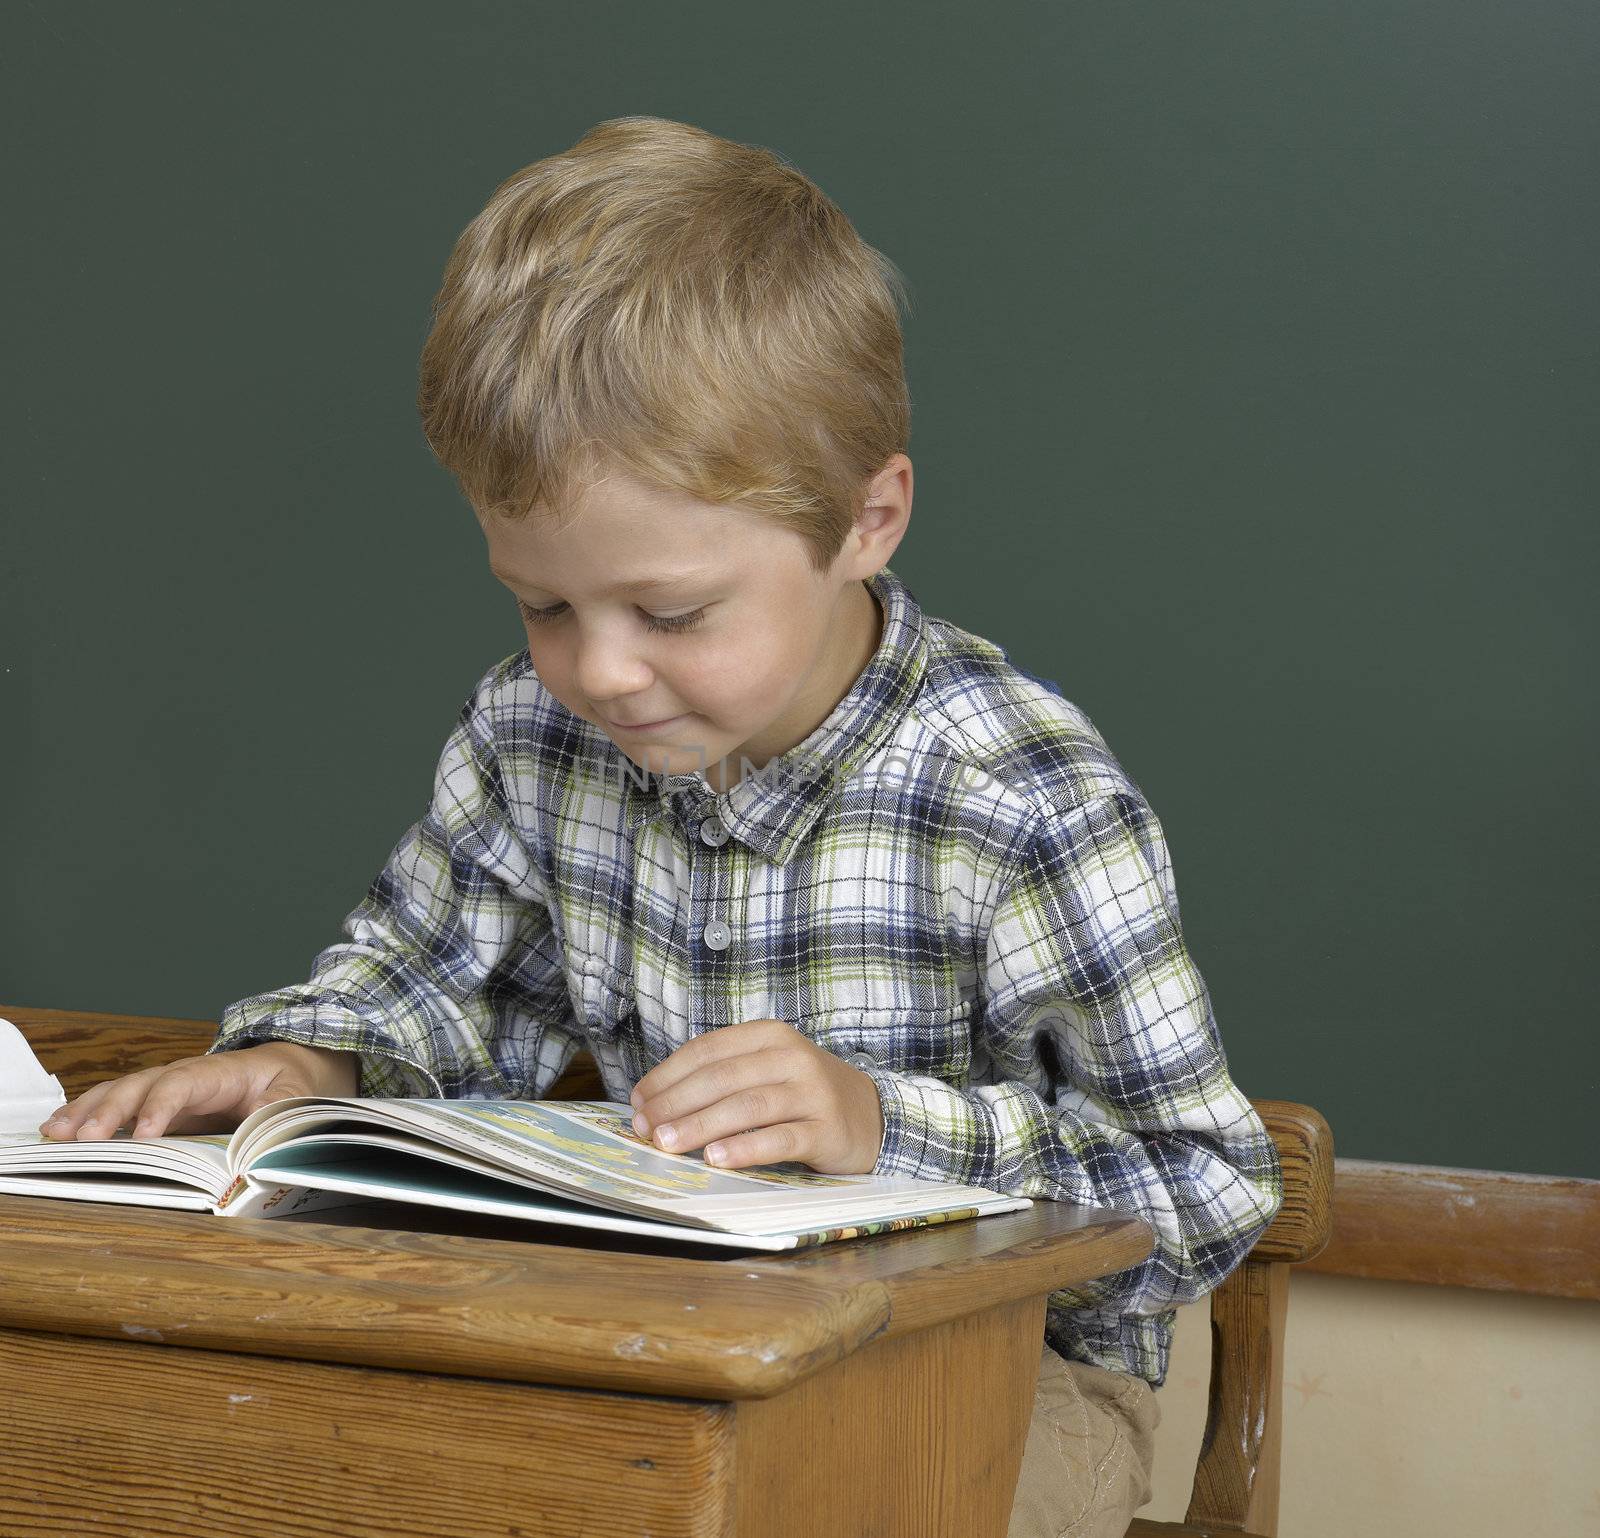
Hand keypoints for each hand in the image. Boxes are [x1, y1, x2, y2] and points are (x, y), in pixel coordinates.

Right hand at [36, 1041, 360, 1141]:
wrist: (291, 1066)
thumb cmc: (292, 1081)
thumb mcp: (297, 1097)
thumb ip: (277, 1116)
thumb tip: (258, 1147)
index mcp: (220, 1073)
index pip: (183, 1084)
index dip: (161, 1107)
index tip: (145, 1135)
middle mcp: (185, 1076)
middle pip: (141, 1086)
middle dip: (111, 1111)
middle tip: (84, 1139)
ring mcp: (167, 1090)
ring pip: (122, 1092)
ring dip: (87, 1111)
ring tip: (55, 1132)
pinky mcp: (159, 1106)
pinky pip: (119, 1106)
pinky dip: (87, 1115)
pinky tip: (59, 1129)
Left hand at [628, 1018, 884, 1174]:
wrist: (871, 1115)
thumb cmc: (802, 1095)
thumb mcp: (766, 1071)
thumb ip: (722, 1079)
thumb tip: (654, 1104)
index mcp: (769, 1036)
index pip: (708, 1050)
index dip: (668, 1075)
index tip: (638, 1101)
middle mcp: (791, 1057)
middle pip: (723, 1078)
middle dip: (677, 1103)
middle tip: (645, 1128)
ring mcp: (812, 1092)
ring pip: (747, 1106)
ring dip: (702, 1125)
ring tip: (668, 1144)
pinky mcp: (826, 1129)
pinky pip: (780, 1138)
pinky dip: (745, 1148)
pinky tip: (717, 1159)